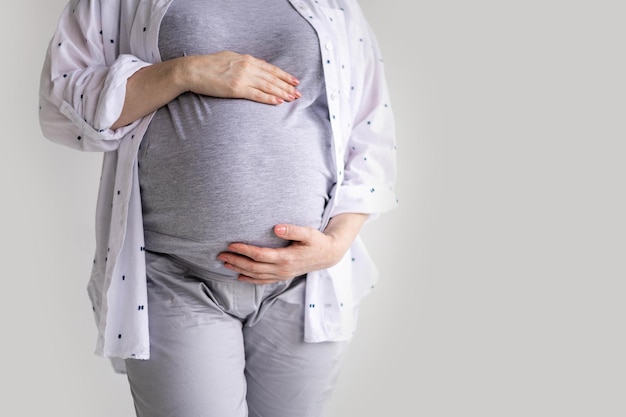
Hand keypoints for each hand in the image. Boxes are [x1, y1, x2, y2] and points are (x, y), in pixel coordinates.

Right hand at [183, 51, 300, 104]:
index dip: (284, 75)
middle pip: (272, 78)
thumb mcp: (229, 58)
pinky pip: (257, 95)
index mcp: (247, 59)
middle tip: (298, 93)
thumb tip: (254, 66)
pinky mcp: (236, 88)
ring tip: (292, 98)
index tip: (294, 81)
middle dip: (287, 86)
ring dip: (282, 93)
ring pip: (268, 86)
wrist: (192, 70)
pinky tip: (278, 102)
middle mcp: (248, 67)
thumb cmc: (208, 65)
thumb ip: (243, 63)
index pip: (270, 68)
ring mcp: (243, 77)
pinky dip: (269, 98)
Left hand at [217, 224, 343, 284]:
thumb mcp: (308, 232)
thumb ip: (292, 230)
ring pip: (256, 276)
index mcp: (286, 258)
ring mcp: (282, 274)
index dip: (244, 250)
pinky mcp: (283, 276)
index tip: (231, 244)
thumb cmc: (317, 241)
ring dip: (239, 270)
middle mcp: (282, 269)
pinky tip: (240, 277)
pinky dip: (250, 280)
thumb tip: (276, 228)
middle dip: (236, 261)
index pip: (260, 255)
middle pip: (253, 267)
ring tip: (225, 264)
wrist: (328, 255)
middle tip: (220, 255)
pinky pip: (263, 281)